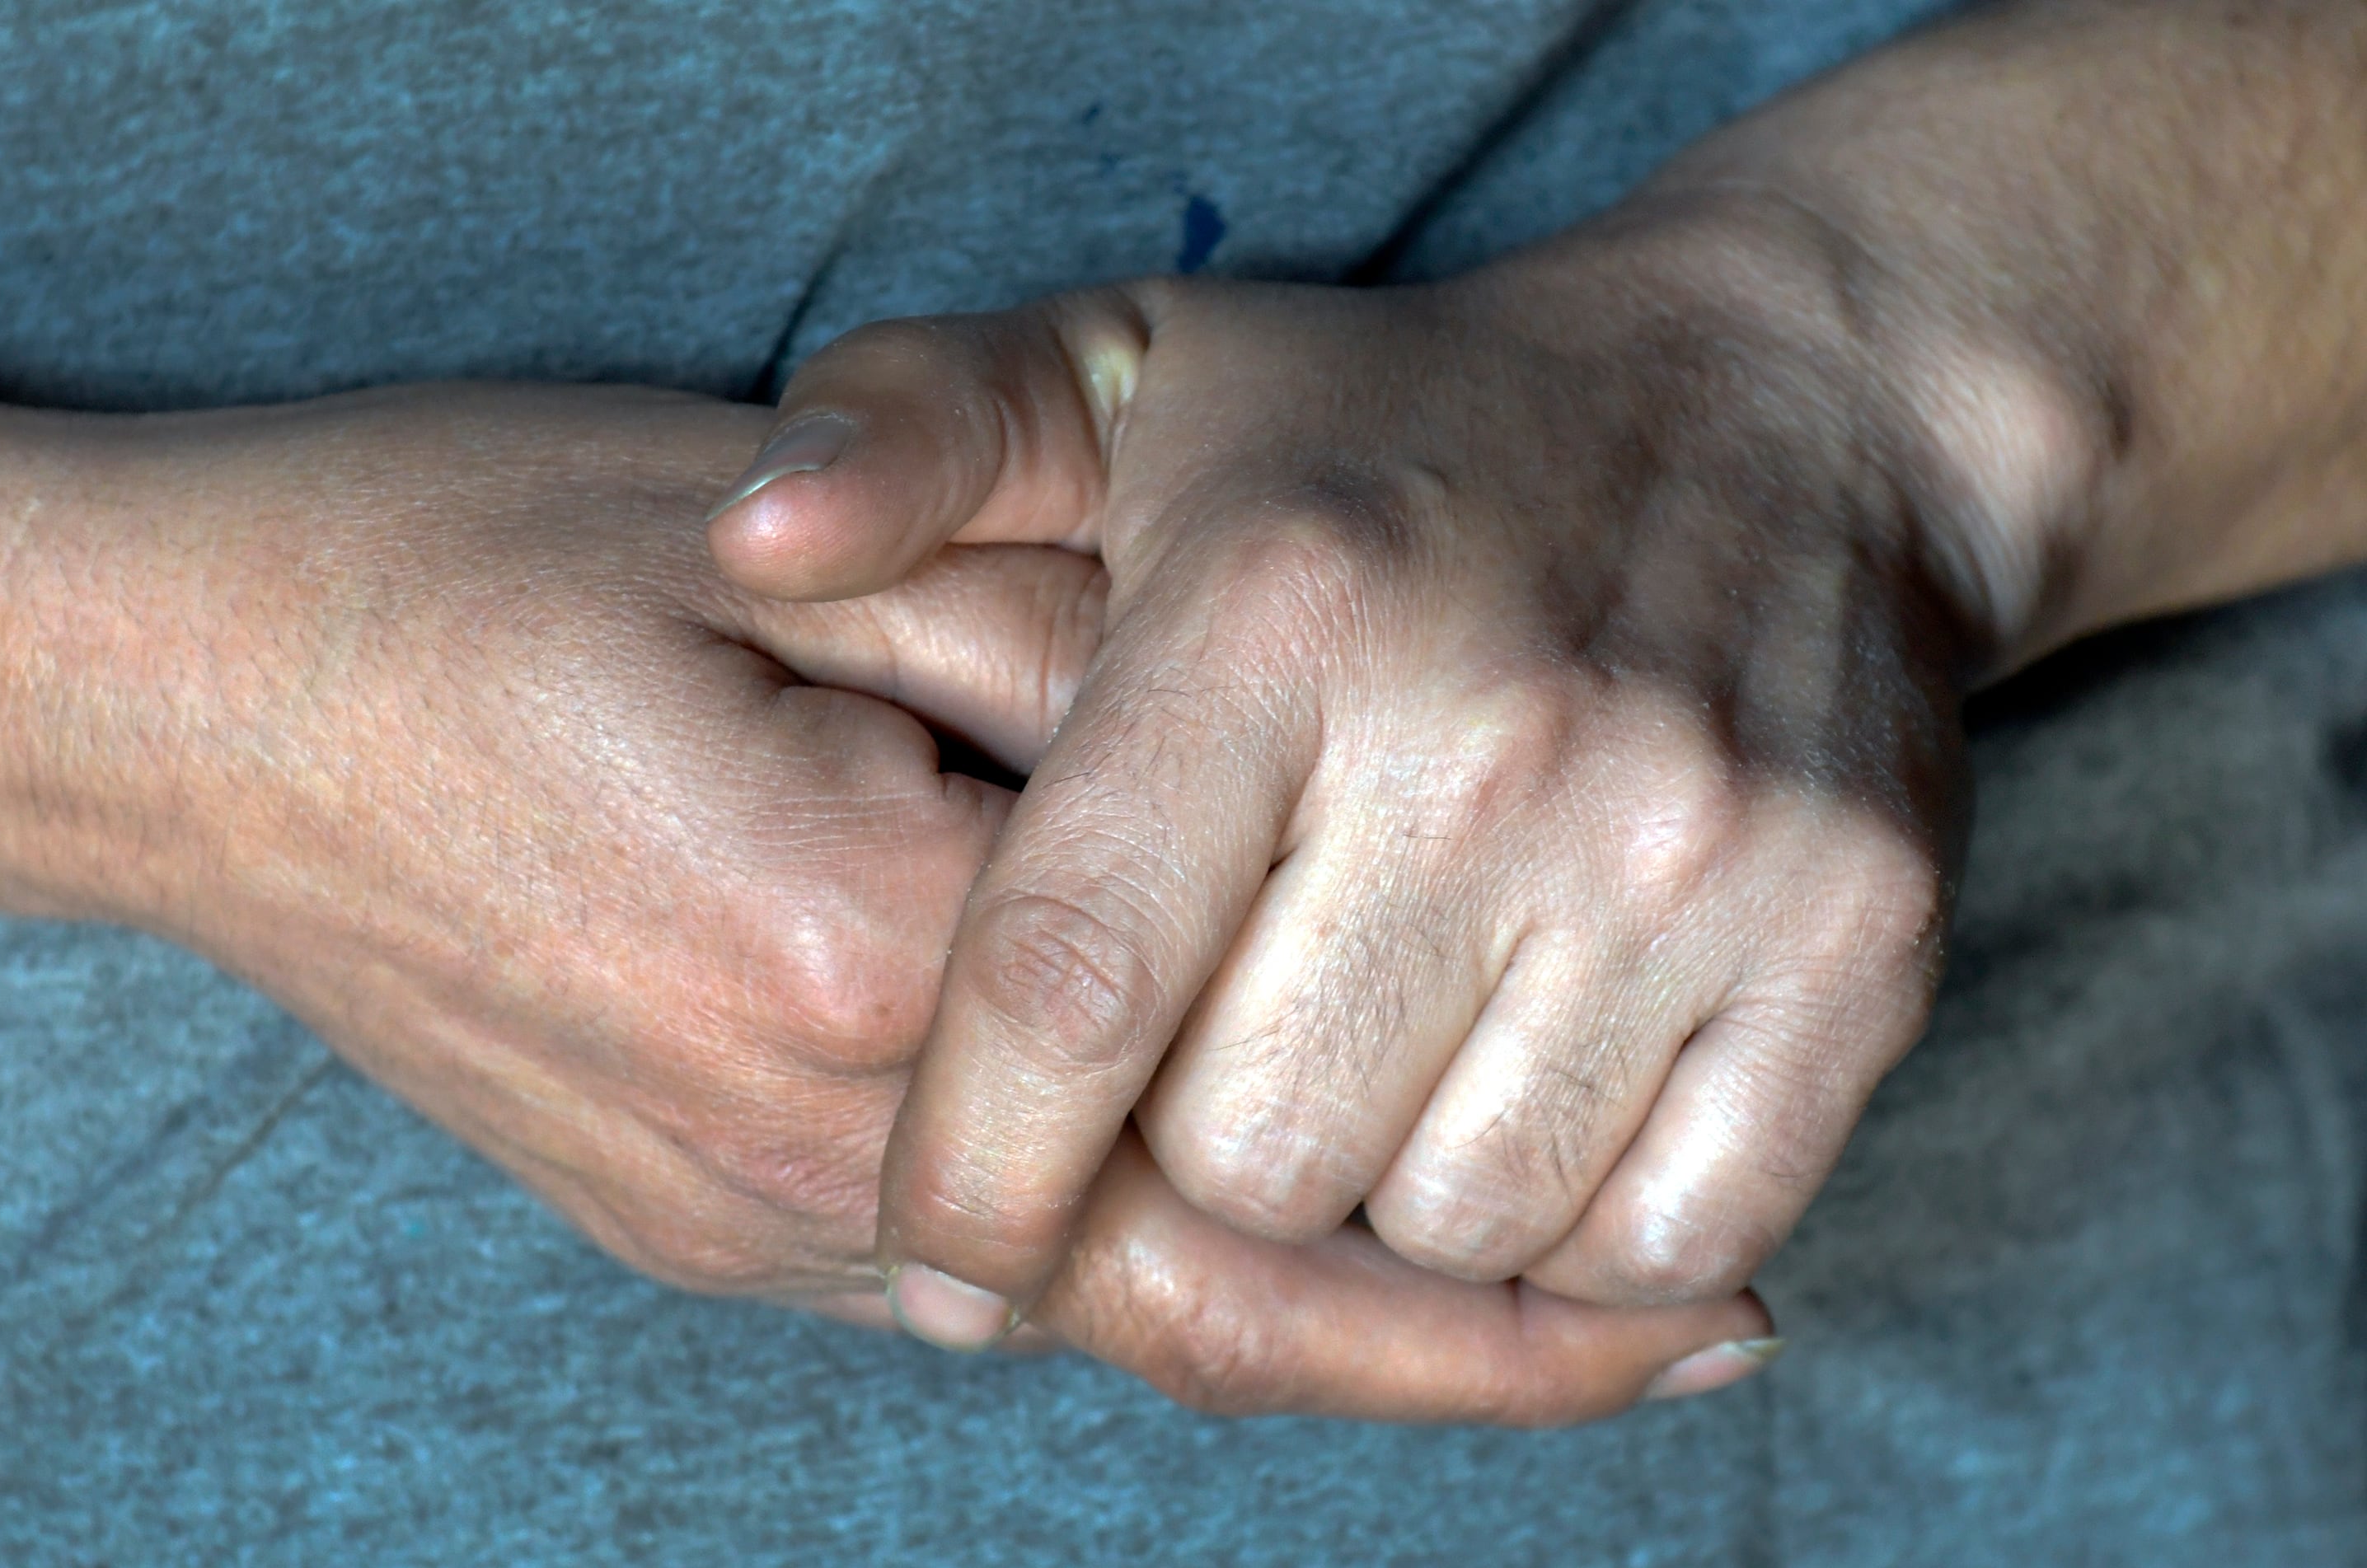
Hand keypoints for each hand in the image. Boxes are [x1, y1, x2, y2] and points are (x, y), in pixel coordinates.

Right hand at [0, 382, 1771, 1419]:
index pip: (1236, 1142)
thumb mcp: (786, 542)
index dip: (1484, 1237)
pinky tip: (1300, 1238)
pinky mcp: (707, 1213)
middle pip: (1204, 1321)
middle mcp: (816, 1148)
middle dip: (1468, 1361)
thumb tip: (1275, 757)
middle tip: (1694, 1341)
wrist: (206, 702)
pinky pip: (998, 1285)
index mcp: (861, 963)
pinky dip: (1179, 1285)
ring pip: (1108, 1326)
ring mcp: (749, 1215)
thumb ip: (1062, 660)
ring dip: (1340, 1335)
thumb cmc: (472, 569)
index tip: (1681, 1286)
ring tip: (1560, 1311)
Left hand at [707, 202, 1987, 1340]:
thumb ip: (907, 435)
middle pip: (1248, 1154)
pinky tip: (1534, 1090)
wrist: (1793, 411)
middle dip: (1193, 1149)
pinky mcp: (1861, 940)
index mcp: (1276, 613)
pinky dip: (1570, 1226)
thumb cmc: (1400, 433)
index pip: (1066, 979)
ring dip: (1380, 1187)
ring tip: (1381, 1043)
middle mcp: (1499, 740)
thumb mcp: (1127, 369)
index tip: (942, 1240)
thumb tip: (748, 541)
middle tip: (1224, 1046)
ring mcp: (1701, 853)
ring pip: (1446, 1225)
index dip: (974, 1165)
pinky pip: (1656, 1239)